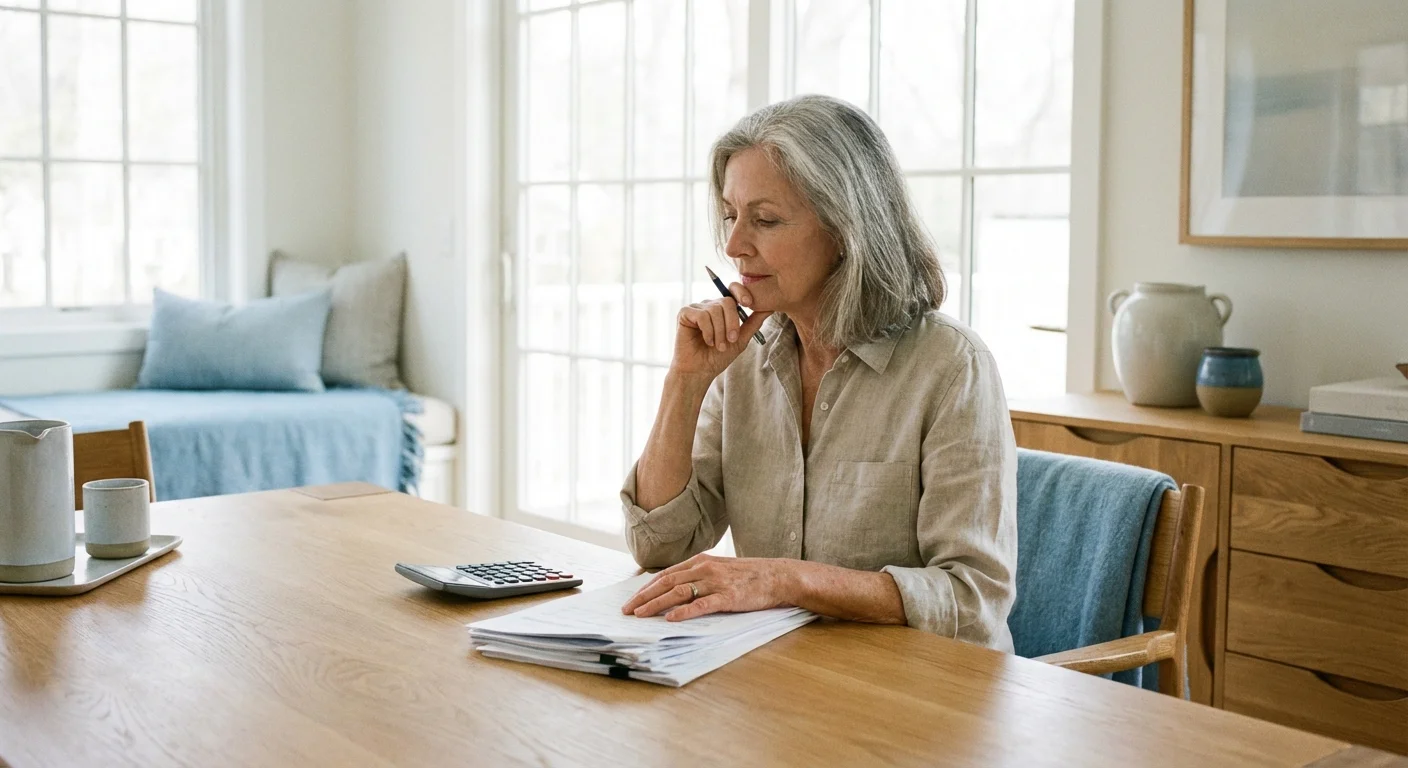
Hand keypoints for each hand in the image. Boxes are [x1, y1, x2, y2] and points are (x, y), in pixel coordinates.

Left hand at [620, 554, 795, 621]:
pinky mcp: (728, 597)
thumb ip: (699, 577)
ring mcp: (716, 583)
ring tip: (641, 614)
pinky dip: (684, 612)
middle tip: (627, 610)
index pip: (666, 575)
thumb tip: (675, 589)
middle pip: (666, 582)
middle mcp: (705, 569)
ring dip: (656, 604)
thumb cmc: (749, 575)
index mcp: (701, 562)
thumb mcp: (720, 570)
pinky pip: (702, 605)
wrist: (778, 576)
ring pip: (679, 592)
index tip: (631, 600)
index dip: (646, 588)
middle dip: (644, 597)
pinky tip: (671, 618)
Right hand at [670, 283, 771, 383]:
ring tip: (718, 345)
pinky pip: (702, 315)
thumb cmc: (718, 357)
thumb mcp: (741, 339)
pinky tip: (707, 341)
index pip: (733, 290)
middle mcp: (709, 305)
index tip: (749, 303)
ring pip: (715, 310)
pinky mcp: (685, 313)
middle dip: (732, 323)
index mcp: (722, 308)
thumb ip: (753, 322)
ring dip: (720, 332)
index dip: (742, 292)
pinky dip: (708, 331)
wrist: (699, 371)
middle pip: (727, 301)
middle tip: (731, 340)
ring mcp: (696, 308)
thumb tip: (770, 307)